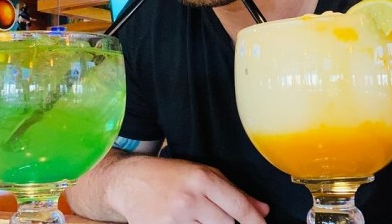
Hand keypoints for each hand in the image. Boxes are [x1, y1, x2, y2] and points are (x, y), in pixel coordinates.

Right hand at [107, 156, 268, 223]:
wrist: (128, 181)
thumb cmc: (169, 175)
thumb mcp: (203, 174)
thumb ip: (234, 192)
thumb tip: (263, 210)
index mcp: (203, 179)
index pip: (239, 207)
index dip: (255, 222)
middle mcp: (190, 199)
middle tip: (220, 218)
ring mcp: (174, 218)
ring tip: (201, 218)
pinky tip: (190, 223)